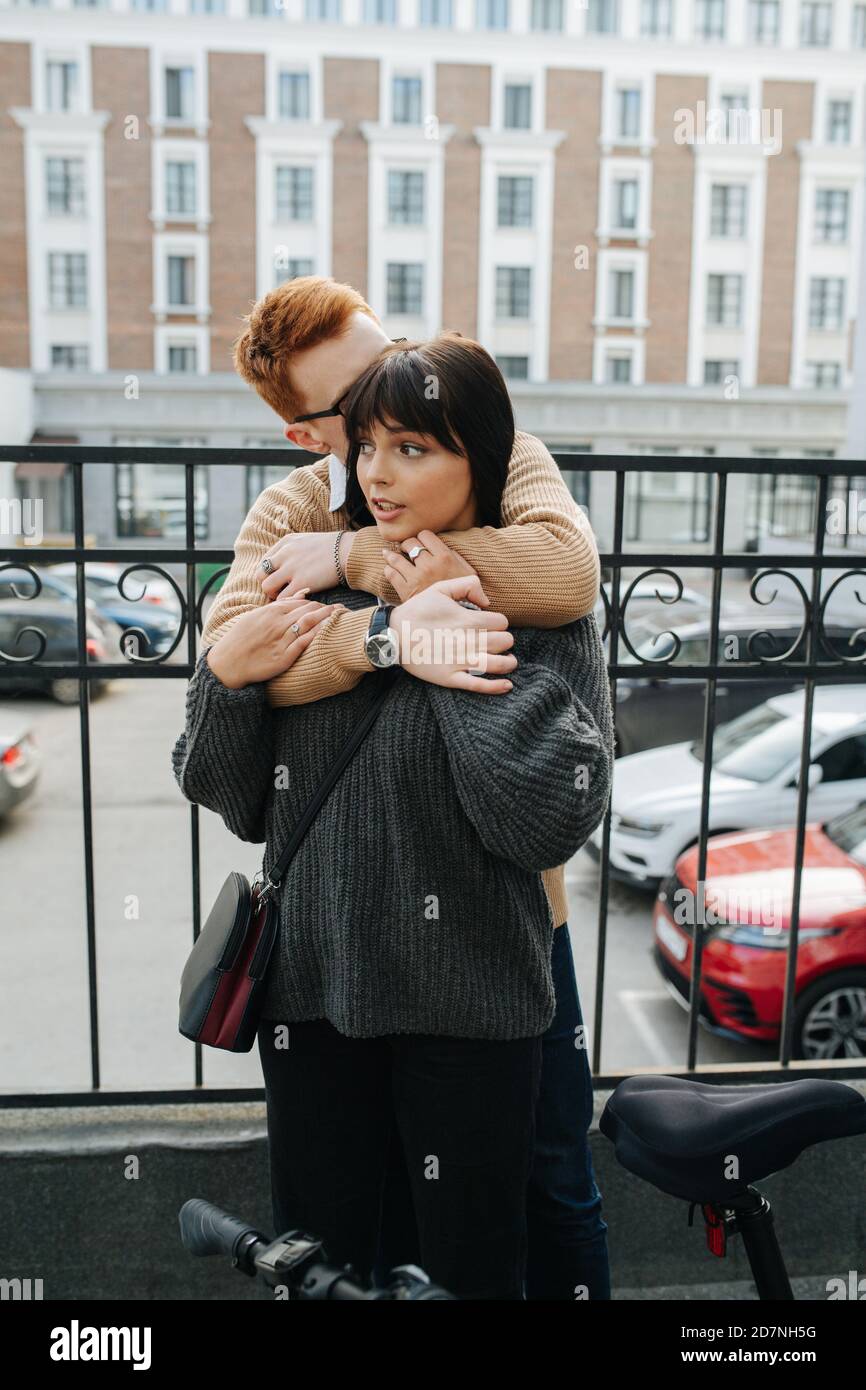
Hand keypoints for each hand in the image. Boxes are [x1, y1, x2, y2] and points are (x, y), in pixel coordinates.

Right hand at [206, 592, 344, 688]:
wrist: (228, 663)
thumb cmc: (242, 639)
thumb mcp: (258, 616)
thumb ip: (281, 605)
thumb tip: (303, 593)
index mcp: (271, 612)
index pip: (302, 602)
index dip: (318, 603)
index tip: (330, 606)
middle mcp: (276, 623)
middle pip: (308, 611)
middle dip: (327, 609)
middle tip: (342, 609)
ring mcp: (280, 640)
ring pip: (308, 624)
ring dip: (327, 619)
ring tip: (342, 617)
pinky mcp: (282, 657)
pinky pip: (303, 643)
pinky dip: (317, 635)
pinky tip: (329, 632)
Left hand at [258, 532, 354, 599]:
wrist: (348, 551)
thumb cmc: (332, 548)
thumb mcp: (306, 540)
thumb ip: (292, 550)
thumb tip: (283, 563)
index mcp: (285, 543)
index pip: (264, 561)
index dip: (269, 574)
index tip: (278, 581)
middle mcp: (284, 554)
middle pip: (260, 574)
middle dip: (267, 585)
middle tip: (279, 592)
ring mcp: (292, 568)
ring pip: (266, 587)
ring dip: (274, 595)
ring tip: (286, 598)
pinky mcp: (302, 582)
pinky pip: (283, 598)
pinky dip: (287, 602)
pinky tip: (296, 602)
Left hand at [383, 531, 479, 601]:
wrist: (455, 617)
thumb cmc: (465, 595)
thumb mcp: (468, 572)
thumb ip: (455, 556)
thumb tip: (441, 547)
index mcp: (445, 557)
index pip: (425, 535)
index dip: (421, 537)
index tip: (421, 543)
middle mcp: (429, 565)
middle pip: (409, 543)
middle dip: (407, 545)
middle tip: (407, 549)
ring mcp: (416, 577)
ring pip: (396, 558)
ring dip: (392, 555)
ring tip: (390, 555)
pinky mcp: (406, 590)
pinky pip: (391, 573)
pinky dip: (389, 570)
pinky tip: (390, 569)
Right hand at [391, 576, 516, 694]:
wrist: (392, 635)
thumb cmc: (417, 610)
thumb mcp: (440, 588)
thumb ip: (468, 585)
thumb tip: (487, 601)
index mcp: (469, 619)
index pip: (502, 622)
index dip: (498, 623)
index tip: (489, 625)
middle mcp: (469, 641)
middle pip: (506, 642)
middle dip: (505, 641)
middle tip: (496, 642)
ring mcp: (461, 661)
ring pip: (500, 664)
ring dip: (508, 662)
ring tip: (507, 661)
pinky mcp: (451, 678)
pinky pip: (480, 685)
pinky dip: (497, 686)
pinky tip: (507, 685)